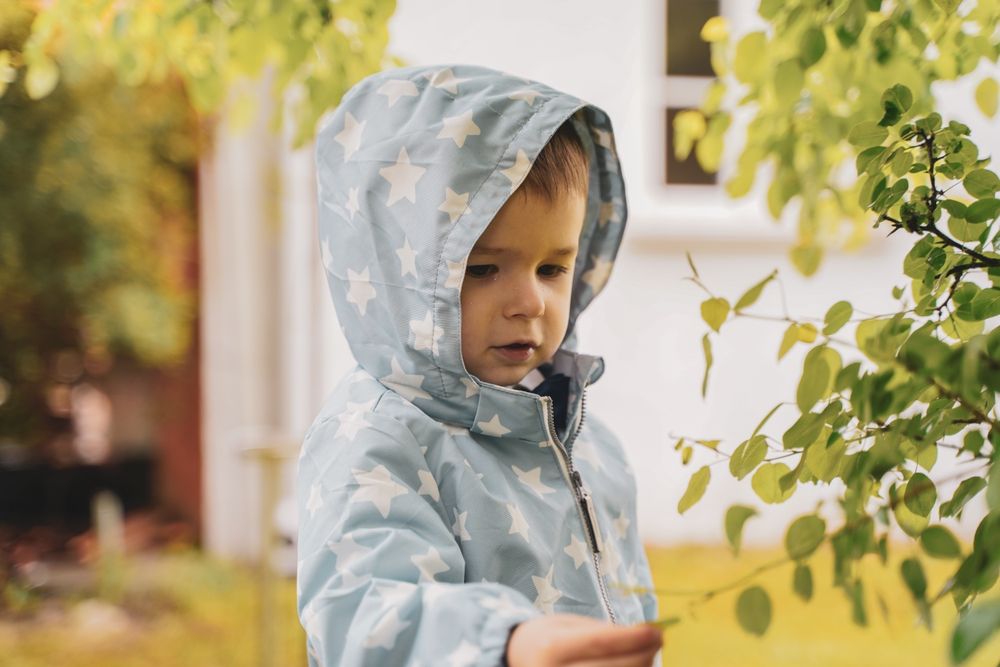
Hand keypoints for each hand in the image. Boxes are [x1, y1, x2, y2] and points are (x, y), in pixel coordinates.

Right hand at [506, 614, 661, 666]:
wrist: (519, 662)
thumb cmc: (546, 640)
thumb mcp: (567, 626)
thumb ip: (603, 631)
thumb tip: (647, 636)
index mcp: (551, 649)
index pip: (601, 644)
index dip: (634, 637)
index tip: (657, 630)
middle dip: (645, 654)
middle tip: (658, 639)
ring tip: (644, 653)